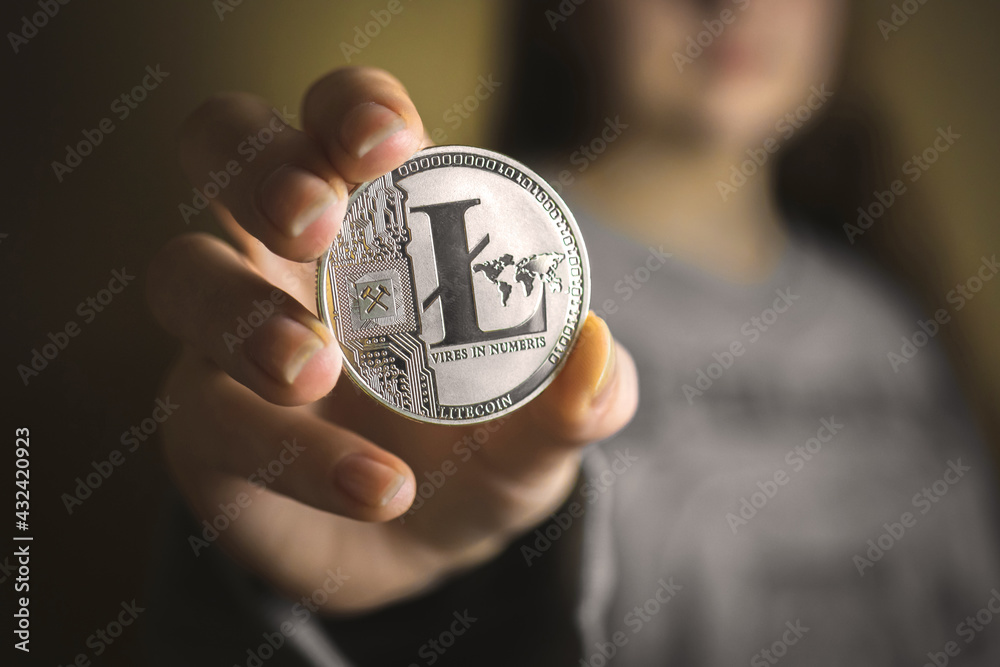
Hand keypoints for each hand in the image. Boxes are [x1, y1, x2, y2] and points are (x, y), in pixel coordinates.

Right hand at [147, 67, 637, 612]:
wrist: (415, 559)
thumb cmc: (474, 460)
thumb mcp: (539, 436)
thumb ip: (578, 400)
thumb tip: (595, 348)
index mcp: (373, 223)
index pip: (339, 119)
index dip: (352, 106)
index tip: (393, 142)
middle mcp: (284, 258)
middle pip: (224, 146)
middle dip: (263, 167)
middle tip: (318, 222)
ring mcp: (226, 336)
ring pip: (182, 274)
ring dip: (244, 311)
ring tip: (311, 369)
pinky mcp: (202, 428)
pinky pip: (216, 419)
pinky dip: (299, 453)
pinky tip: (379, 488)